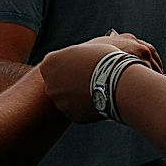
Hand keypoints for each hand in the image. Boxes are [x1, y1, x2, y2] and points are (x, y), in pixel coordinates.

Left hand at [41, 35, 162, 122]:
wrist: (117, 82)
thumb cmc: (103, 59)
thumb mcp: (82, 49)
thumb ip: (71, 57)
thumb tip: (73, 61)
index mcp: (48, 64)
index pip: (52, 64)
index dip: (67, 63)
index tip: (80, 63)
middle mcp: (49, 85)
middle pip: (57, 83)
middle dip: (69, 81)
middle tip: (88, 76)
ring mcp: (60, 102)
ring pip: (67, 98)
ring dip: (77, 94)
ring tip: (96, 87)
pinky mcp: (72, 115)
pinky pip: (77, 109)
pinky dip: (85, 106)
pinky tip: (99, 97)